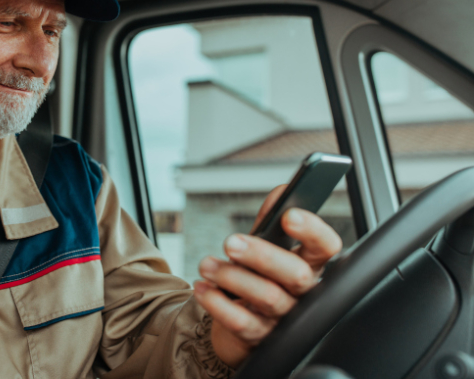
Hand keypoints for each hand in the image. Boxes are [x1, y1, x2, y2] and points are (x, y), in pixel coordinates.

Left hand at [192, 185, 342, 368]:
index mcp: (311, 265)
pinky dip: (218, 304)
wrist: (244, 321)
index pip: (326, 247)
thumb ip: (272, 220)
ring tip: (206, 264)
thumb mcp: (267, 247)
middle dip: (261, 255)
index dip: (313, 231)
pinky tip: (202, 288)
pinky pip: (242, 323)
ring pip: (267, 298)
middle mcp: (304, 293)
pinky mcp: (260, 338)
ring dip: (232, 276)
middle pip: (295, 274)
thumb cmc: (261, 277)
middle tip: (231, 242)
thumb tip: (282, 190)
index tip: (289, 216)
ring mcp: (284, 318)